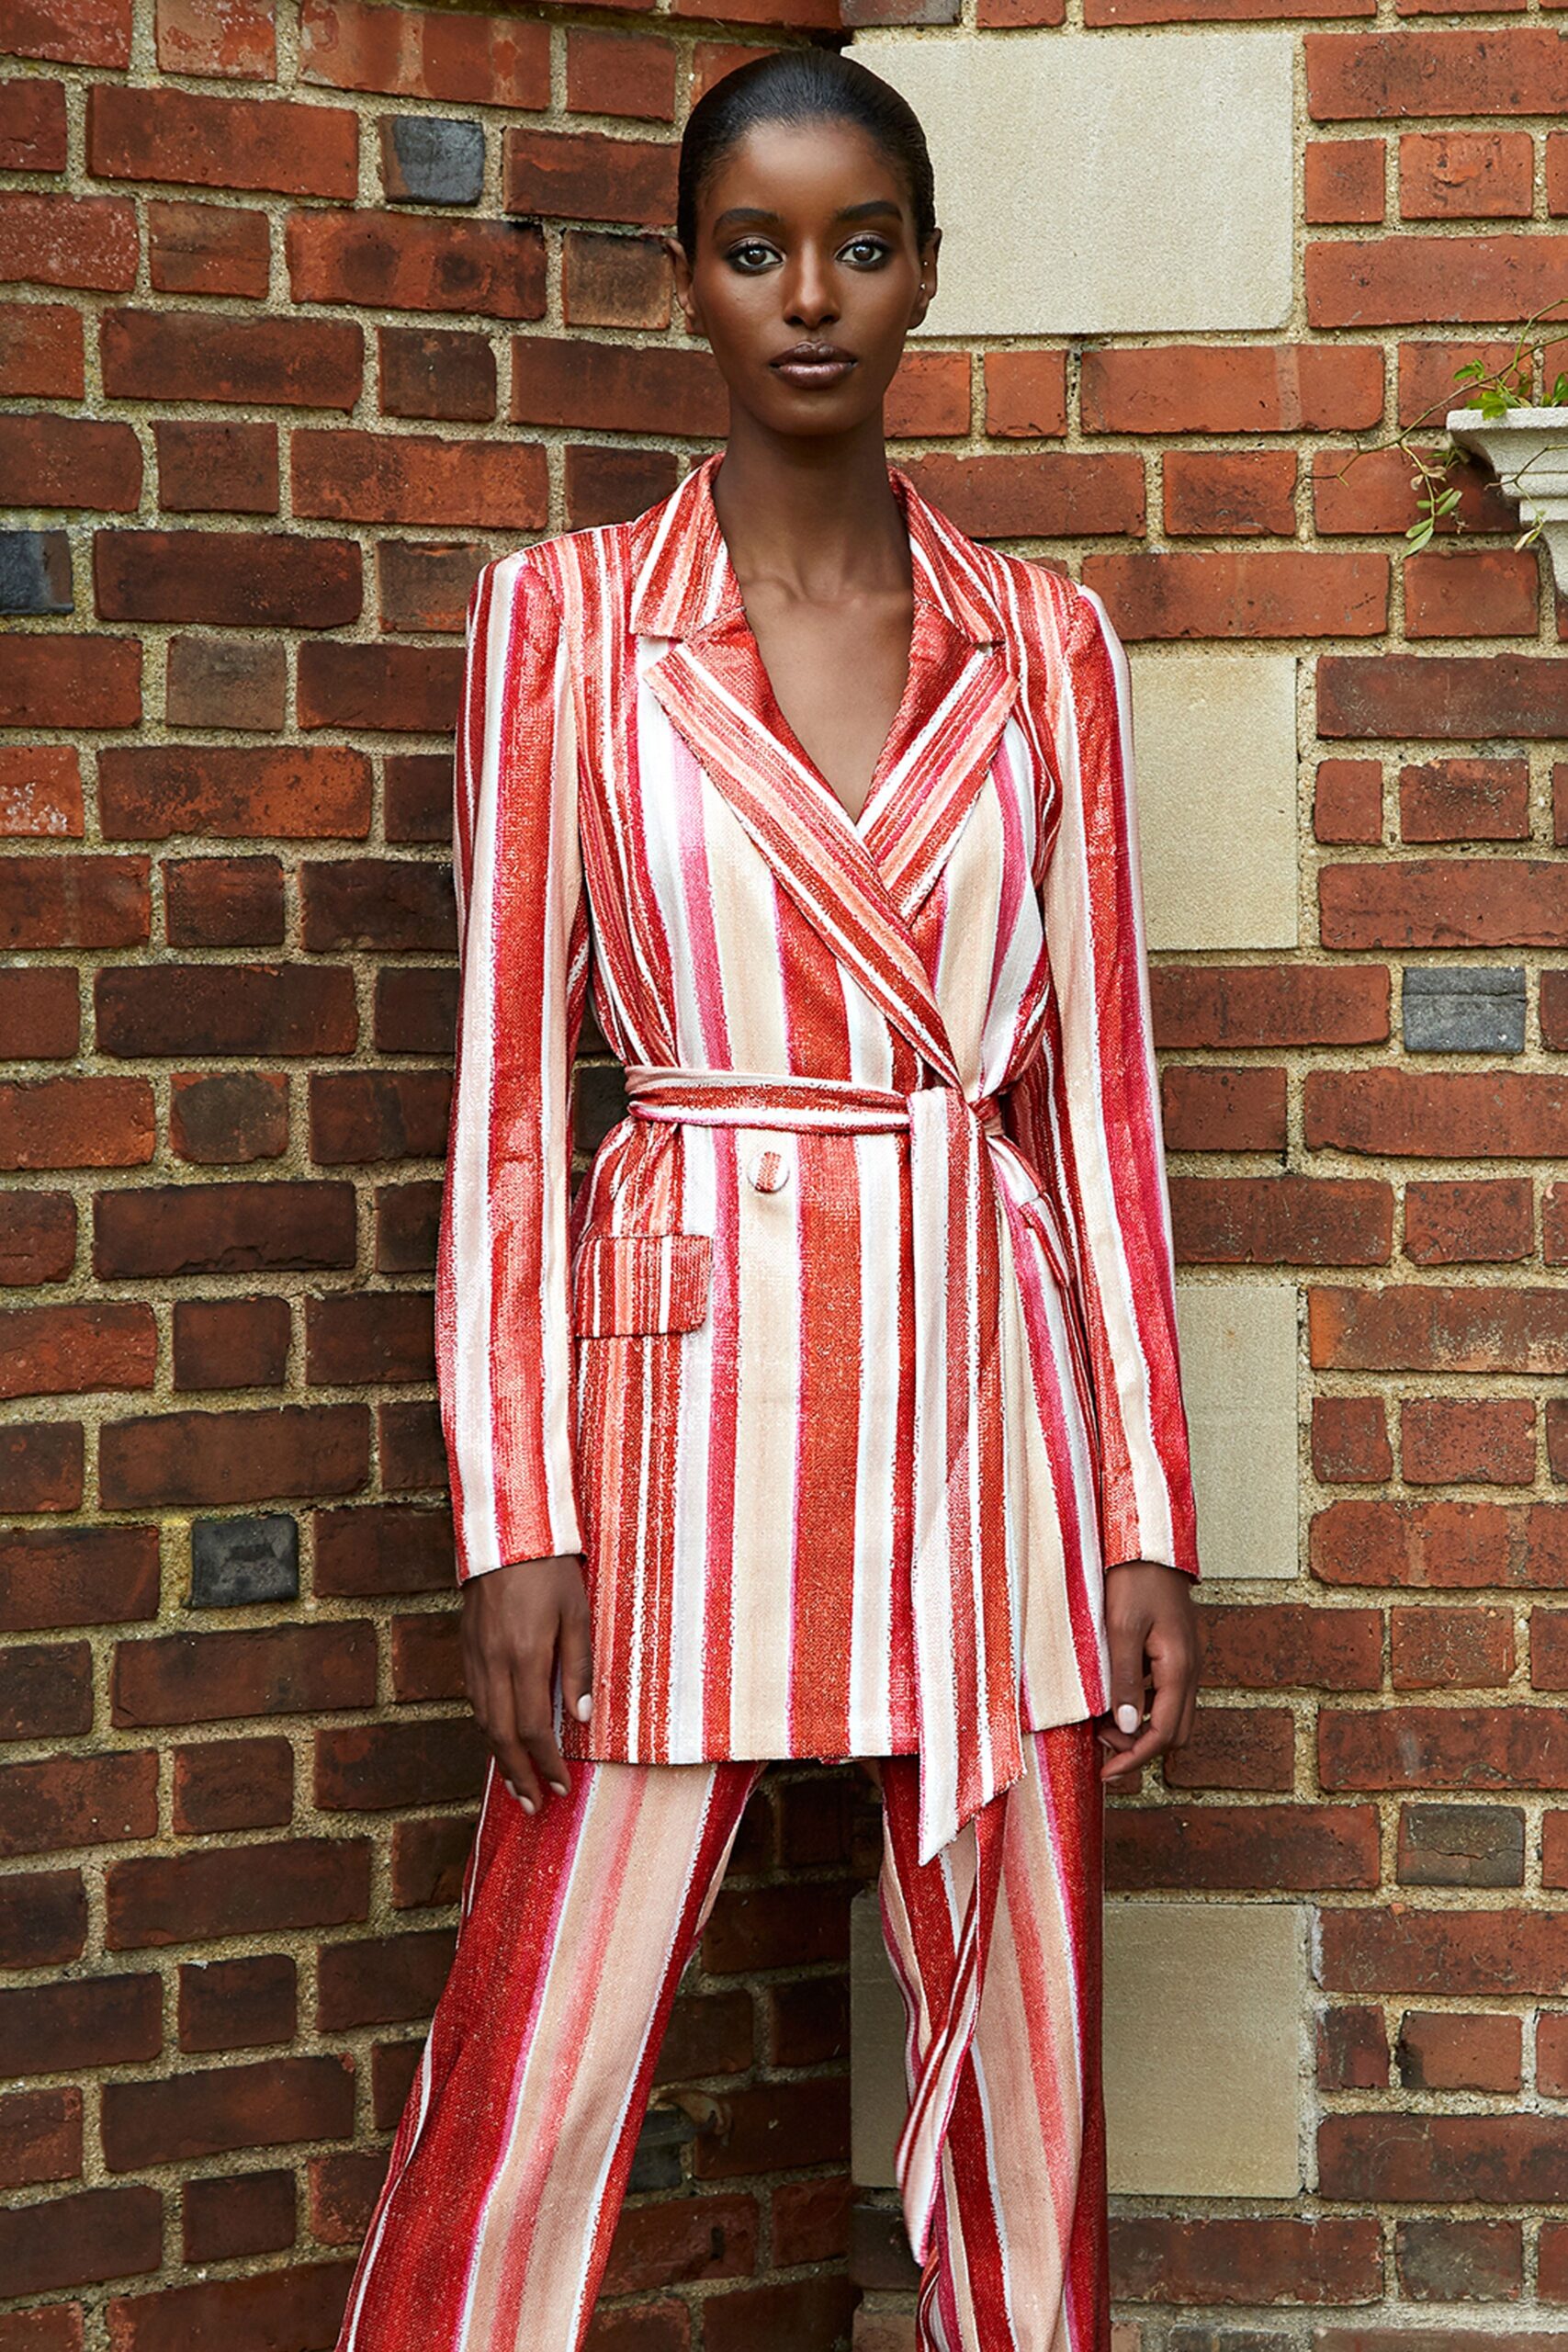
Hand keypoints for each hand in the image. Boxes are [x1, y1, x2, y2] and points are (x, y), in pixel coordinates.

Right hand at [459, 1554, 594, 1813]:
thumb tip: (581, 1720)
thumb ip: (579, 1668)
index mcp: (525, 1656)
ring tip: (518, 1787)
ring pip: (483, 1722)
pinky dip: (487, 1730)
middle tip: (535, 1806)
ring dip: (500, 1759)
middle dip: (519, 1775)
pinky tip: (500, 1742)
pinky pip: (474, 1701)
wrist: (505, 1531)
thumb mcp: (578, 1614)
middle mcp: (493, 1663)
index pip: (534, 1728)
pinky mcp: (466, 1648)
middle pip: (502, 1735)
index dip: (547, 1763)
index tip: (561, 1787)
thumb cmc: (550, 1569)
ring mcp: (475, 1657)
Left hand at [1095, 1560, 1201, 1783]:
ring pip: (1172, 1714)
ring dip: (1140, 1727)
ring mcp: (1187, 1660)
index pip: (1163, 1734)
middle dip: (1139, 1748)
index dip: (1135, 1759)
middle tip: (1100, 1747)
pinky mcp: (1177, 1651)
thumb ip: (1125, 1678)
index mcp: (1179, 1667)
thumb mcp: (1121, 1628)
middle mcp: (1190, 1669)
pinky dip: (1143, 1705)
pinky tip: (1115, 1695)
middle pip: (1174, 1732)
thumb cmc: (1133, 1579)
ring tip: (1101, 1724)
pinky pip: (1166, 1693)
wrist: (1149, 1541)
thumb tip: (1127, 1726)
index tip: (1106, 1773)